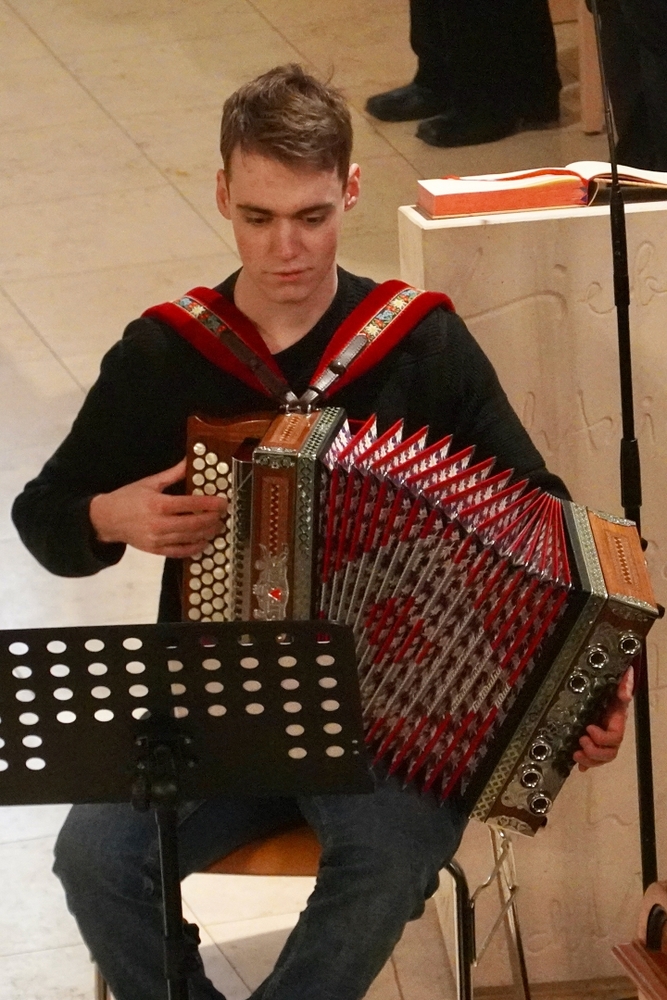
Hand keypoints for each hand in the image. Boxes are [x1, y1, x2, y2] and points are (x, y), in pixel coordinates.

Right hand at [89, 458, 226, 558]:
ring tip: (218, 527)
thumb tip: (190, 460)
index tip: (222, 502)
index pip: (190, 504)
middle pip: (193, 524)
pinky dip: (194, 548)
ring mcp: (157, 539)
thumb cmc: (128, 498)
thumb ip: (172, 474)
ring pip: (189, 538)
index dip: (209, 504)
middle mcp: (158, 523)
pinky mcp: (156, 550)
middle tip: (223, 515)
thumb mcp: (150, 483)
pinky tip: (204, 542)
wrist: (107, 519)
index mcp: (158, 504)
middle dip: (212, 520)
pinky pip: (179, 552)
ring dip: (207, 533)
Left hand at [573, 666, 633, 771]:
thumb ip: (623, 685)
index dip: (602, 737)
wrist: (601, 693)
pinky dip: (586, 765)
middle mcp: (610, 735)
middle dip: (595, 752)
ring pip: (601, 759)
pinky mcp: (592, 743)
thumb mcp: (614, 687)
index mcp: (616, 723)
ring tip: (575, 754)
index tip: (588, 728)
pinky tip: (579, 767)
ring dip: (589, 760)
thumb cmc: (608, 691)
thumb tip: (627, 682)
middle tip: (580, 742)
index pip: (615, 737)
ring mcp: (602, 741)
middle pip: (609, 753)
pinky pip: (593, 759)